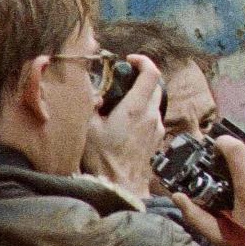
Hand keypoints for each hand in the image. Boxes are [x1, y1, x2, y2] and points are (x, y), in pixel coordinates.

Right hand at [83, 55, 164, 195]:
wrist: (120, 185)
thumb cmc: (103, 160)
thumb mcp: (88, 128)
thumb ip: (92, 106)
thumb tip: (95, 93)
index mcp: (135, 108)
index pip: (151, 73)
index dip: (143, 61)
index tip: (130, 60)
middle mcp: (151, 115)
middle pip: (155, 85)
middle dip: (141, 77)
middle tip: (122, 79)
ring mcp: (156, 128)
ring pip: (154, 102)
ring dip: (141, 96)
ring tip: (120, 103)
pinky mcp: (157, 139)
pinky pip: (152, 118)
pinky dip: (142, 113)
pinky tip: (125, 122)